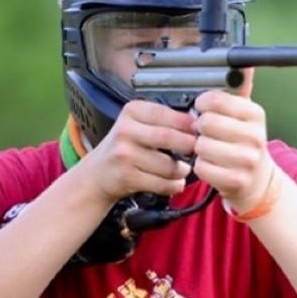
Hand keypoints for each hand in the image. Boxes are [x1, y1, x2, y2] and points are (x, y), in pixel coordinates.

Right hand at [81, 100, 196, 201]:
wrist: (97, 174)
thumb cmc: (124, 148)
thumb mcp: (138, 124)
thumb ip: (164, 121)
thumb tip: (197, 124)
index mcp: (132, 112)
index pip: (165, 113)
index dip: (186, 123)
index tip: (199, 130)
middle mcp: (125, 130)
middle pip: (168, 137)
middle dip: (189, 146)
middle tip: (198, 151)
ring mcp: (124, 155)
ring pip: (167, 165)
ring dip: (182, 170)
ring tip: (183, 169)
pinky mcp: (127, 177)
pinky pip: (161, 183)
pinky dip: (173, 185)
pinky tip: (174, 183)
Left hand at [192, 89, 274, 213]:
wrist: (258, 180)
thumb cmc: (245, 142)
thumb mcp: (246, 115)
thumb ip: (240, 89)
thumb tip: (245, 65)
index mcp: (256, 114)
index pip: (217, 100)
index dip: (203, 103)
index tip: (204, 109)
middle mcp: (255, 136)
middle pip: (206, 123)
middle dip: (200, 128)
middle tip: (207, 133)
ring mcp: (247, 160)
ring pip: (202, 146)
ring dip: (199, 148)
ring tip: (210, 149)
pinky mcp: (236, 180)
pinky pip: (201, 167)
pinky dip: (201, 166)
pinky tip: (212, 165)